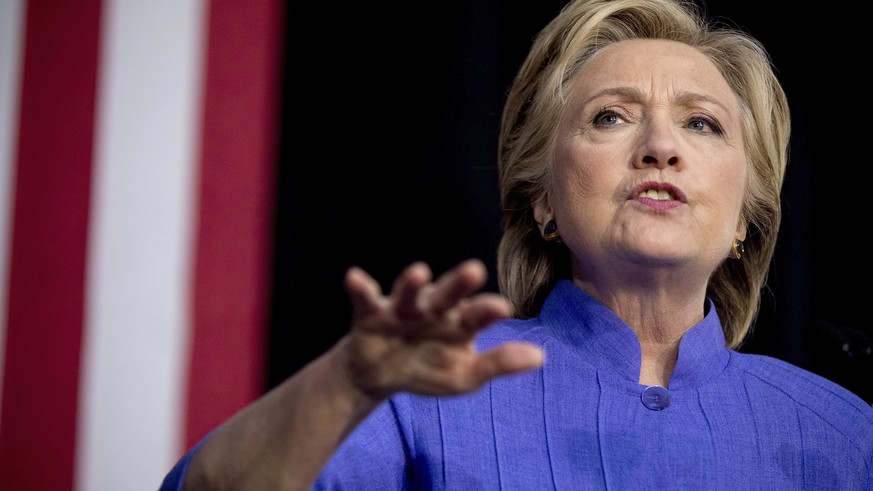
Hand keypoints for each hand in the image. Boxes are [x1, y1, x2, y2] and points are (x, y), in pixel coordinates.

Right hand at [340, 259, 543, 401]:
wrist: (380, 375)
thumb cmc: (429, 368)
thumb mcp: (464, 375)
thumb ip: (498, 364)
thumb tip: (541, 357)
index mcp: (459, 322)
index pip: (477, 315)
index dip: (488, 310)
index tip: (504, 308)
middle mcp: (434, 308)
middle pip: (448, 293)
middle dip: (459, 283)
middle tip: (474, 271)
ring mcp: (403, 308)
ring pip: (409, 292)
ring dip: (412, 283)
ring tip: (420, 273)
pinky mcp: (371, 312)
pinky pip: (365, 297)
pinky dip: (360, 287)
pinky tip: (355, 277)